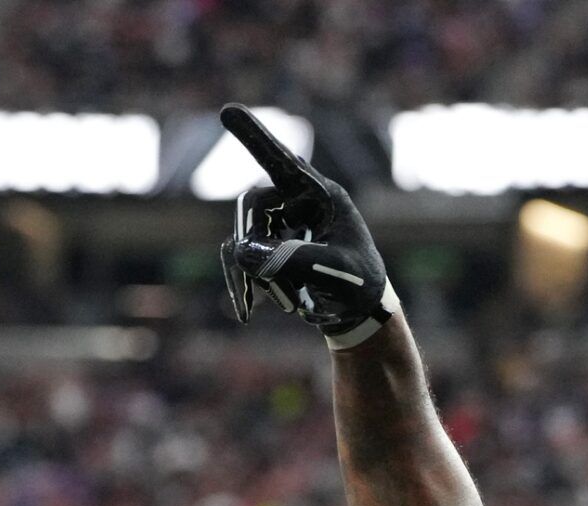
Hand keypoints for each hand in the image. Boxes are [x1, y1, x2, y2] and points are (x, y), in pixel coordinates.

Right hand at [216, 103, 398, 348]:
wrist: (358, 310)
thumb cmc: (359, 284)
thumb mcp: (336, 273)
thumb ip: (294, 260)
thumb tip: (241, 253)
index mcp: (321, 194)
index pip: (282, 161)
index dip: (254, 138)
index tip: (228, 110)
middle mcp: (295, 200)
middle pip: (253, 208)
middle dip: (257, 246)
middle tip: (270, 281)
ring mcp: (277, 221)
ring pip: (243, 237)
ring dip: (258, 274)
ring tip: (291, 301)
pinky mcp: (265, 243)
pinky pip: (238, 257)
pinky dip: (242, 284)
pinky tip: (247, 312)